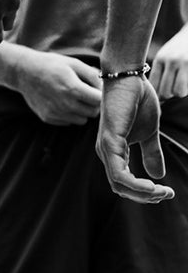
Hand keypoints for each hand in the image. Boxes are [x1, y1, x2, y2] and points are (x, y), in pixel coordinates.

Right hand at [15, 51, 101, 124]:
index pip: (98, 101)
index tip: (98, 90)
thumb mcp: (74, 63)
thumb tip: (104, 85)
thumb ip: (92, 74)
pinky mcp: (49, 119)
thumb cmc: (52, 65)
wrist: (26, 73)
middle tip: (89, 94)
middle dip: (93, 104)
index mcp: (73, 89)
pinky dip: (70, 115)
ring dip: (83, 111)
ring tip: (76, 98)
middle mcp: (65, 105)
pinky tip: (63, 102)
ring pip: (82, 120)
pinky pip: (68, 122)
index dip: (101, 96)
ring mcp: (56, 114)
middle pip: (92, 113)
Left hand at [96, 76, 174, 202]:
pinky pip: (119, 174)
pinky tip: (151, 185)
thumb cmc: (137, 100)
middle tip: (166, 195)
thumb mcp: (149, 131)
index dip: (144, 192)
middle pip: (122, 189)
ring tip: (160, 193)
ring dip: (141, 193)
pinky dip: (134, 184)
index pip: (126, 183)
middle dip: (145, 196)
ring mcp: (106, 151)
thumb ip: (151, 153)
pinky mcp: (109, 143)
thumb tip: (159, 176)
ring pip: (120, 185)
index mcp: (115, 154)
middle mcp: (107, 155)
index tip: (166, 192)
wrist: (129, 76)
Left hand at [150, 26, 187, 99]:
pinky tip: (187, 78)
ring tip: (183, 82)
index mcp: (160, 59)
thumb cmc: (179, 49)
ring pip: (178, 92)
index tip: (164, 91)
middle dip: (170, 95)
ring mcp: (184, 62)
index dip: (159, 94)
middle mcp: (171, 60)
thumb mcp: (165, 56)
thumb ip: (159, 75)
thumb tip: (159, 102)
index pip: (155, 87)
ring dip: (181, 92)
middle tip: (174, 86)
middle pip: (165, 93)